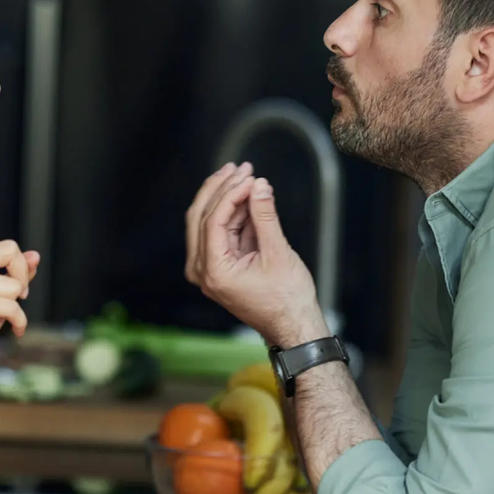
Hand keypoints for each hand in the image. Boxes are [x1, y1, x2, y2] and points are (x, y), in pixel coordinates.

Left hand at [185, 162, 328, 346]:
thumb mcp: (278, 253)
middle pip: (200, 217)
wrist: (293, 326)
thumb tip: (259, 185)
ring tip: (247, 177)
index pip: (212, 220)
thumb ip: (266, 217)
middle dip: (220, 189)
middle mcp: (203, 271)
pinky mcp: (218, 266)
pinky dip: (232, 214)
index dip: (230, 193)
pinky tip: (248, 198)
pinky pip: (219, 233)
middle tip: (240, 168)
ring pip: (207, 222)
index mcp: (213, 272)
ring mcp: (208, 270)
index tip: (249, 176)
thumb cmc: (287, 300)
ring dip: (226, 198)